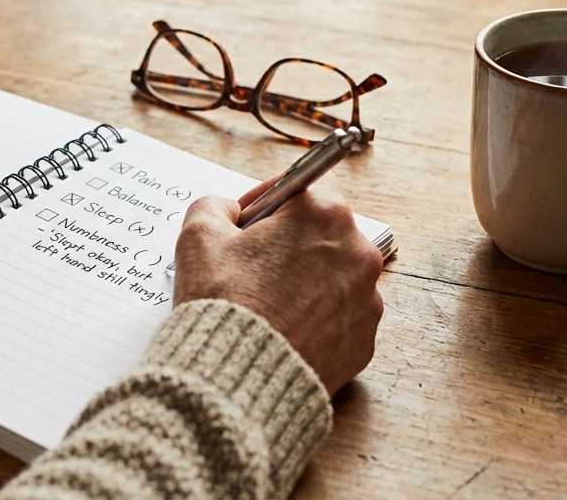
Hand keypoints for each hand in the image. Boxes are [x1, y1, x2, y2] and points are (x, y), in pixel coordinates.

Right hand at [173, 172, 383, 392]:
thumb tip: (231, 212)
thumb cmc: (220, 303)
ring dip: (306, 281)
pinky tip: (283, 329)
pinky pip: (340, 319)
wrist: (235, 381)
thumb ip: (216, 205)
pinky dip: (316, 320)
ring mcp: (367, 302)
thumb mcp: (198, 234)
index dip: (272, 198)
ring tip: (266, 302)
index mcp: (325, 216)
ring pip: (335, 277)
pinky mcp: (364, 342)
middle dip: (290, 241)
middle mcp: (358, 254)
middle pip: (324, 233)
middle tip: (252, 263)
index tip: (251, 218)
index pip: (306, 185)